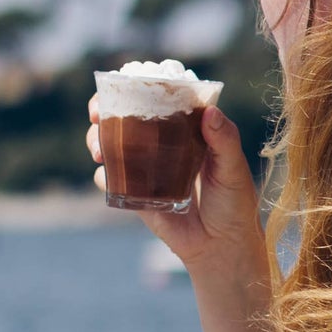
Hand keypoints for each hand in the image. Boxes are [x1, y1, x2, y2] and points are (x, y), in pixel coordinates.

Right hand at [87, 99, 264, 272]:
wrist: (222, 247)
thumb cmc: (234, 203)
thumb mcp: (234, 168)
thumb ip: (225, 140)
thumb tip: (210, 112)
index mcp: (185, 130)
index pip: (156, 99)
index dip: (135, 86)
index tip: (123, 83)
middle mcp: (161, 145)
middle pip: (124, 118)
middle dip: (103, 111)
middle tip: (97, 114)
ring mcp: (146, 169)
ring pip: (111, 146)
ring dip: (97, 140)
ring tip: (99, 149)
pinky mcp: (136, 195)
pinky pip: (111, 182)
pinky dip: (104, 177)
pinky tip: (109, 177)